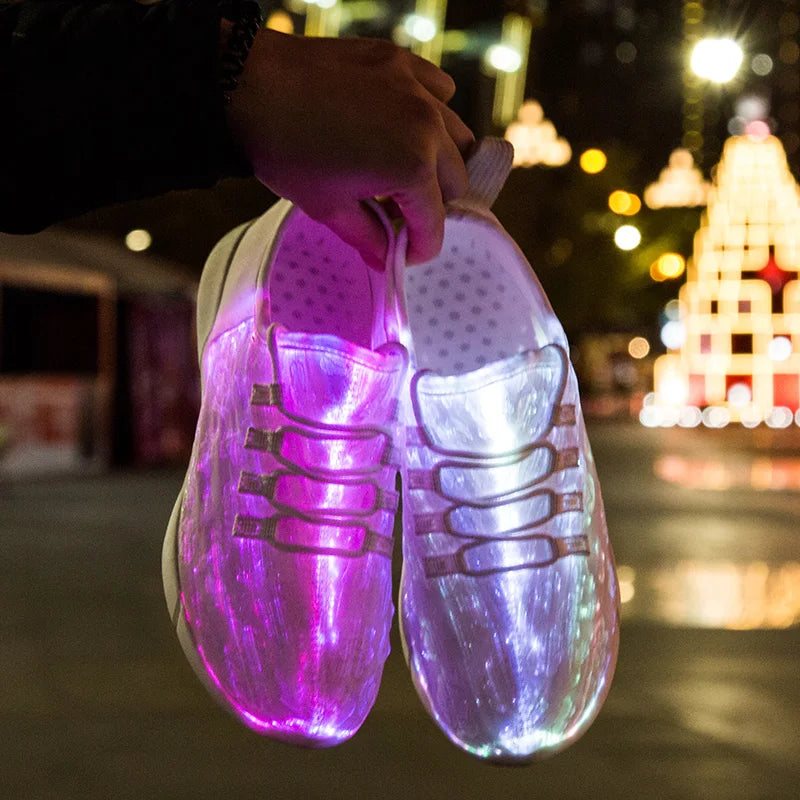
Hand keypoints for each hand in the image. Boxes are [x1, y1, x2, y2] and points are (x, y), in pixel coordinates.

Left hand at [225, 30, 474, 269]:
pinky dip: (431, 113)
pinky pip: (439, 92)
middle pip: (456, 181)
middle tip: (396, 212)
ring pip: (457, 137)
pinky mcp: (402, 62)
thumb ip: (367, 238)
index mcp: (412, 167)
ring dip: (438, 162)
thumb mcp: (327, 207)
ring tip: (402, 170)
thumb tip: (386, 260)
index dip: (420, 248)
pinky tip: (403, 125)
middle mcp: (427, 126)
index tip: (405, 254)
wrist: (249, 85)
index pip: (435, 223)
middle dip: (430, 204)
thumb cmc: (285, 150)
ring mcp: (417, 88)